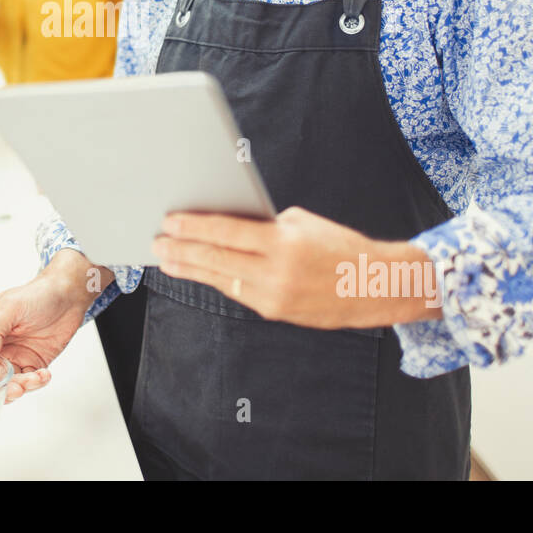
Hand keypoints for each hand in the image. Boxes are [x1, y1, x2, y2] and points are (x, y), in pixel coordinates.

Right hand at [0, 252, 102, 401]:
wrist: (67, 295)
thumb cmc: (36, 294)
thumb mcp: (10, 307)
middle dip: (1, 388)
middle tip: (16, 388)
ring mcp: (13, 357)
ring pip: (8, 385)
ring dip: (21, 387)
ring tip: (35, 379)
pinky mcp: (31, 363)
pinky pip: (29, 382)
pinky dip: (37, 383)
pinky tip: (44, 374)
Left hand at [152, 206, 437, 327]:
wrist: (375, 286)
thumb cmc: (339, 246)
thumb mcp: (302, 224)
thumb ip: (263, 226)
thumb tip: (226, 226)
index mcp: (282, 242)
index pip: (226, 232)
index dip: (193, 227)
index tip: (169, 221)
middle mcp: (275, 272)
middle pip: (216, 259)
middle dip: (182, 250)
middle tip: (157, 242)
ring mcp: (274, 296)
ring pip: (221, 280)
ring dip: (190, 269)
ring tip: (167, 259)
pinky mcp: (275, 312)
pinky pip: (237, 292)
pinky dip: (216, 280)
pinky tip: (198, 273)